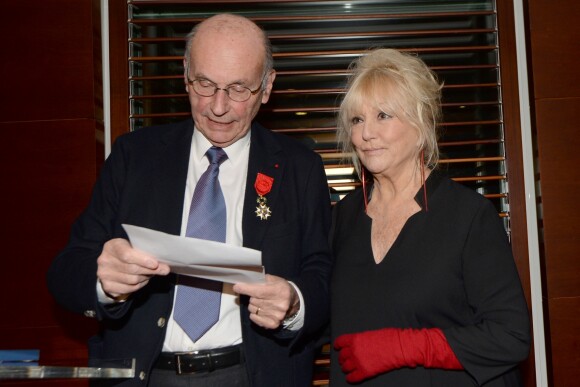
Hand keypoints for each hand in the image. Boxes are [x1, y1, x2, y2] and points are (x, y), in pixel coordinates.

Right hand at [97, 238, 169, 299]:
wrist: (111, 262)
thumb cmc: (127, 251)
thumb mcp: (133, 246)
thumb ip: (146, 253)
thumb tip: (164, 267)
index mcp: (112, 246)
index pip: (127, 255)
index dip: (143, 260)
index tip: (156, 264)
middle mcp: (105, 261)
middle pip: (132, 269)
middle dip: (150, 270)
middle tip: (163, 270)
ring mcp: (104, 275)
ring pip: (132, 280)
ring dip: (146, 278)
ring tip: (151, 273)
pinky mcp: (107, 286)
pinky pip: (129, 289)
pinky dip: (139, 285)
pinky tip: (143, 280)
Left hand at [233, 274, 298, 328]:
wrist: (293, 302)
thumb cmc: (281, 289)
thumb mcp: (275, 280)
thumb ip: (262, 279)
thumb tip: (246, 279)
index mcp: (279, 291)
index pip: (258, 291)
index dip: (246, 289)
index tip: (237, 287)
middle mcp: (279, 305)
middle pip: (253, 300)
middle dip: (252, 296)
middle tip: (259, 295)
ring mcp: (276, 316)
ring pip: (252, 309)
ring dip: (253, 305)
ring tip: (262, 302)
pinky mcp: (273, 324)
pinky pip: (254, 318)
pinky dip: (254, 314)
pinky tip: (261, 310)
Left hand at [334, 328, 461, 382]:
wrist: (399, 347)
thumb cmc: (389, 337)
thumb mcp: (372, 334)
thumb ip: (361, 340)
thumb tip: (359, 343)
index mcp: (355, 339)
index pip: (340, 342)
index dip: (338, 345)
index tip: (338, 347)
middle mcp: (354, 350)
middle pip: (342, 356)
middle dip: (343, 358)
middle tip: (346, 359)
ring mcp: (359, 362)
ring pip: (345, 367)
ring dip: (346, 368)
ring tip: (349, 368)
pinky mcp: (365, 372)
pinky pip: (352, 378)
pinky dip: (350, 378)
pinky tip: (351, 378)